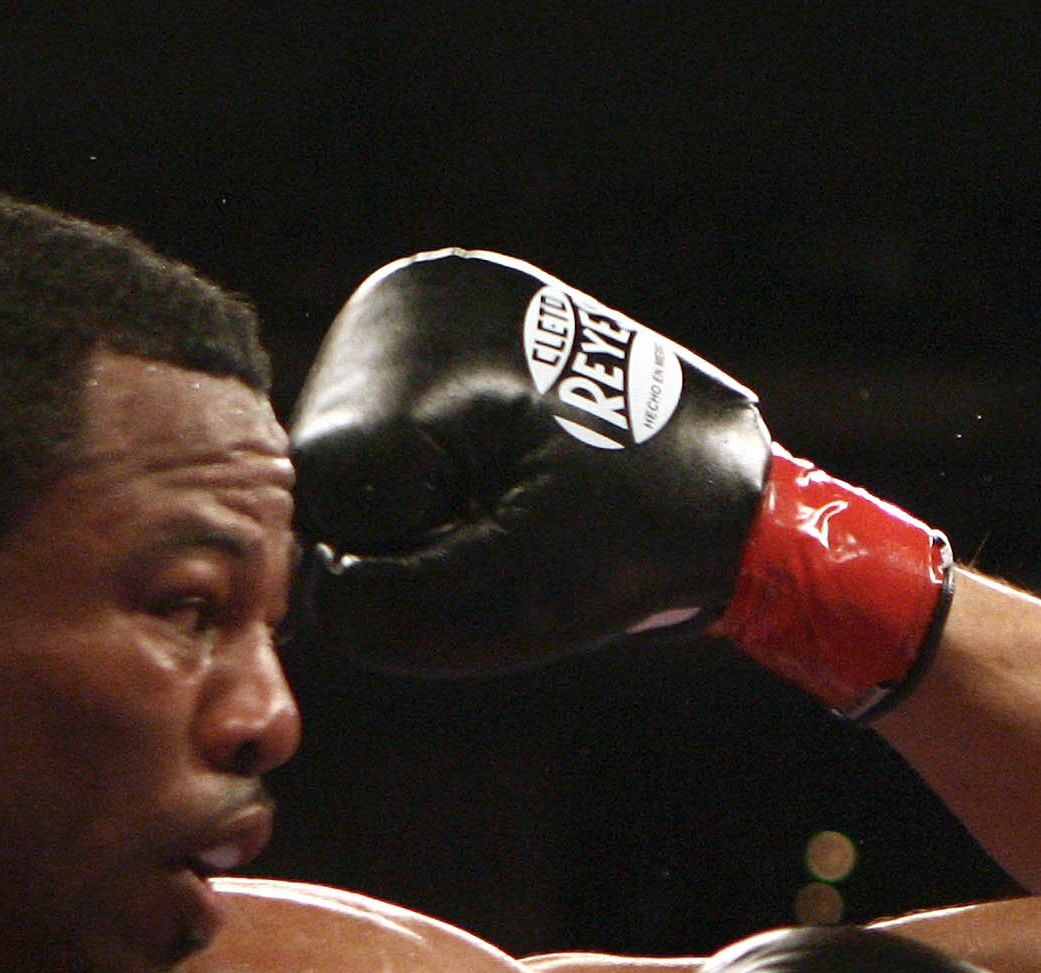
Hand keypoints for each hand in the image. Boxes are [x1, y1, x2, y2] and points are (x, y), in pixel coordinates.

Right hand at [287, 250, 949, 712]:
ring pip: (358, 459)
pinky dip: (441, 478)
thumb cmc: (640, 542)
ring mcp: (417, 300)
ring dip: (429, 506)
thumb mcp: (517, 600)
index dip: (408, 554)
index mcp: (425, 348)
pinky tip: (512, 470)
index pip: (333, 496)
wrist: (730, 486)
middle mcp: (403, 295)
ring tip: (526, 494)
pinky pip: (392, 436)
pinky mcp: (435, 325)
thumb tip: (310, 595)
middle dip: (418, 525)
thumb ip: (390, 609)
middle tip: (522, 522)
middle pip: (338, 470)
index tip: (502, 542)